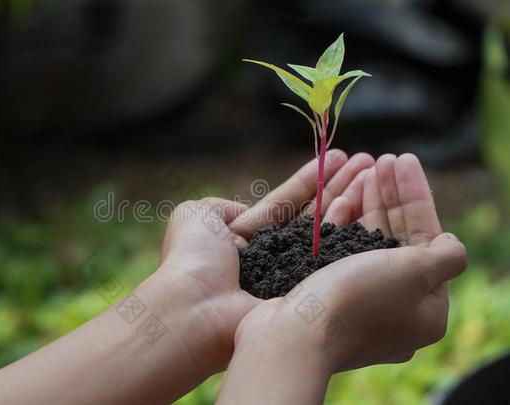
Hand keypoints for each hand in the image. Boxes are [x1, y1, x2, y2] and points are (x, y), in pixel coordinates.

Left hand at [151, 150, 375, 372]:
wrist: (195, 307)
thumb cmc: (193, 257)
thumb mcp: (196, 216)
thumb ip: (220, 206)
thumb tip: (243, 210)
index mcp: (247, 237)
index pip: (286, 204)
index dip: (312, 181)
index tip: (339, 157)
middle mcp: (274, 256)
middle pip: (312, 215)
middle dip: (339, 186)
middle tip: (369, 161)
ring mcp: (293, 274)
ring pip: (327, 232)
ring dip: (350, 199)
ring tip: (375, 171)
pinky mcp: (307, 290)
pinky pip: (330, 254)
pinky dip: (347, 228)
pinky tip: (368, 202)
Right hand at [232, 154, 466, 373]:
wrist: (291, 335)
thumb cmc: (355, 300)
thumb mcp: (417, 273)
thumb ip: (446, 254)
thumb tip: (449, 244)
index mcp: (423, 308)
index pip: (426, 239)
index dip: (415, 196)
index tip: (402, 160)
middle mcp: (392, 307)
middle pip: (396, 238)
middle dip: (389, 195)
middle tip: (381, 160)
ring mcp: (357, 303)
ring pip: (366, 243)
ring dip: (365, 204)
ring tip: (360, 170)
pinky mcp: (326, 297)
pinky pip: (339, 254)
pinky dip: (340, 225)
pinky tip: (338, 199)